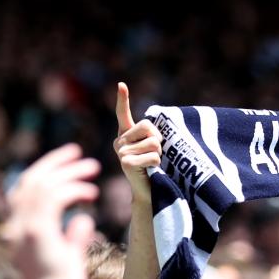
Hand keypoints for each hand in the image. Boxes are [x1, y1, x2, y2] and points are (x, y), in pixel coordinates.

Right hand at [5, 144, 99, 278]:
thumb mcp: (68, 259)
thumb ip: (74, 238)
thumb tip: (84, 220)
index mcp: (19, 232)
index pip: (23, 192)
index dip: (42, 173)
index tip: (64, 163)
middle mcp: (17, 227)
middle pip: (30, 181)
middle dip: (55, 163)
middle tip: (78, 152)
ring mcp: (25, 228)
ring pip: (43, 185)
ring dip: (69, 172)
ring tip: (92, 167)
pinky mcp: (38, 231)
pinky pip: (55, 197)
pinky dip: (73, 190)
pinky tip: (92, 193)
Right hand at [112, 82, 161, 199]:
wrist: (148, 193)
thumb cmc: (154, 169)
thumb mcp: (153, 148)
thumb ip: (153, 136)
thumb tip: (158, 136)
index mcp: (125, 135)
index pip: (122, 114)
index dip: (122, 99)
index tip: (121, 84)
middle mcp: (119, 141)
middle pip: (148, 126)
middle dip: (158, 140)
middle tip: (154, 154)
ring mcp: (120, 152)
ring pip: (153, 142)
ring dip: (159, 154)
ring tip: (152, 164)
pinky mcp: (125, 162)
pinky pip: (152, 155)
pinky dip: (156, 163)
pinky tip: (149, 171)